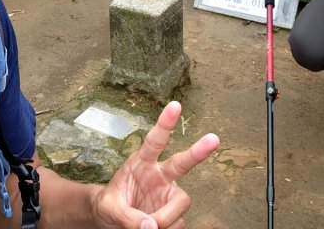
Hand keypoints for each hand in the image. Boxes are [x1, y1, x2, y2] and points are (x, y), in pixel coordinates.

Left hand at [91, 101, 220, 228]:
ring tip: (146, 226)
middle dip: (198, 151)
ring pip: (180, 203)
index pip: (154, 141)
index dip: (164, 124)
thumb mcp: (109, 208)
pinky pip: (178, 223)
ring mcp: (169, 193)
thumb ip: (128, 216)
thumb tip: (151, 226)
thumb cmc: (110, 205)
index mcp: (141, 163)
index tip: (175, 105)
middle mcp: (160, 175)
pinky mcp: (174, 212)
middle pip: (183, 163)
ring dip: (166, 218)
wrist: (111, 220)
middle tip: (214, 138)